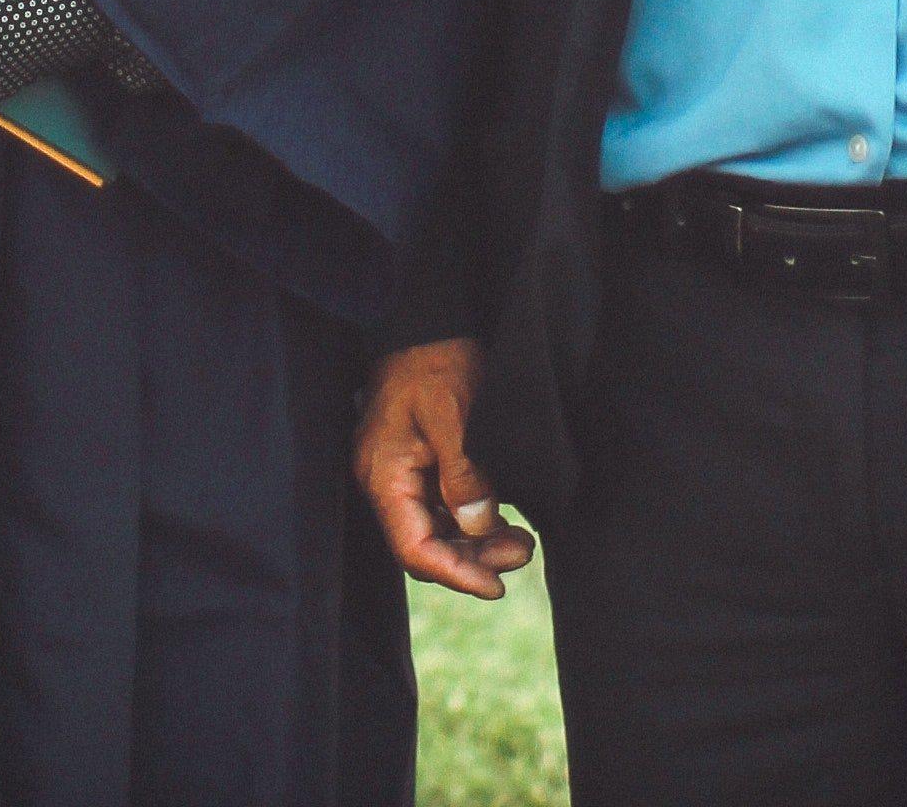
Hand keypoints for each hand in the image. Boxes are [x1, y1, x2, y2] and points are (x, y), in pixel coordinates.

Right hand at [354, 339, 535, 599]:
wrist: (429, 319)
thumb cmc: (435, 360)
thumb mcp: (452, 412)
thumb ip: (464, 474)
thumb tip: (479, 526)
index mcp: (384, 474)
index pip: (414, 548)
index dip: (455, 574)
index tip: (497, 586)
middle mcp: (386, 482)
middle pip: (427, 545)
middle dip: (475, 559)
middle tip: (522, 552)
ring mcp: (402, 474)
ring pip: (438, 531)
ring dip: (479, 543)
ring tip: (522, 542)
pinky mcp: (420, 464)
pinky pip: (444, 509)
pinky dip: (474, 521)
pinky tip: (505, 521)